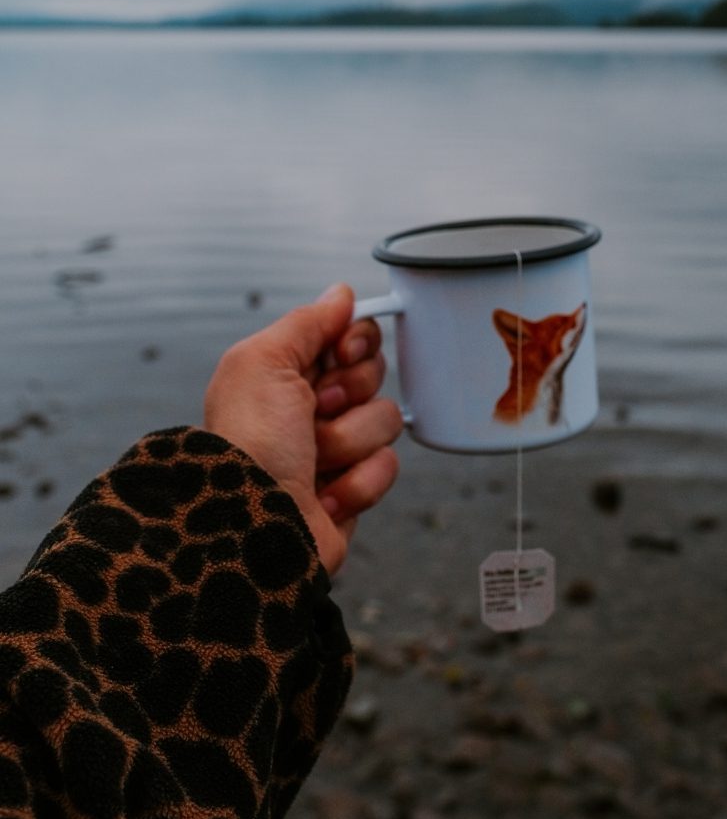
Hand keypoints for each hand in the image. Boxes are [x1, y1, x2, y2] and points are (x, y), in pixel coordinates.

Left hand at [203, 283, 401, 574]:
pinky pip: (388, 467)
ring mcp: (335, 449)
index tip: (341, 355)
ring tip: (312, 463)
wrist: (251, 524)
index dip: (356, 343)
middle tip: (314, 413)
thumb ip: (306, 323)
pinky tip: (323, 495)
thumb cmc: (247, 444)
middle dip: (350, 395)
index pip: (351, 337)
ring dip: (349, 443)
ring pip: (386, 422)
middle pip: (375, 376)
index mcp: (287, 373)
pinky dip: (357, 482)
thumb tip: (341, 293)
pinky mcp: (354, 487)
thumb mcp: (261, 363)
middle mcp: (311, 408)